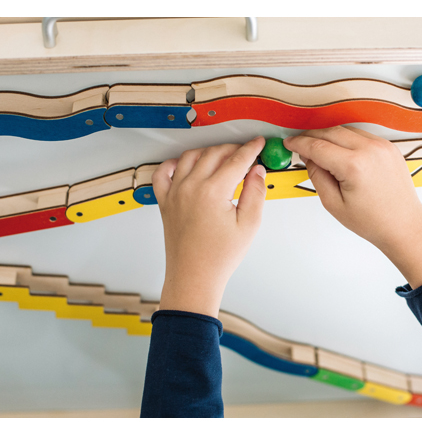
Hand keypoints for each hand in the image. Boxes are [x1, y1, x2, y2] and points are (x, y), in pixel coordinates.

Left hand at [152, 137, 266, 316]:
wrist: (194, 277)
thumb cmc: (219, 257)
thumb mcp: (249, 225)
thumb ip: (255, 193)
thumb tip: (257, 171)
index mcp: (213, 192)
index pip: (236, 160)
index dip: (251, 149)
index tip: (258, 144)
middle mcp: (190, 187)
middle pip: (214, 153)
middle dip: (233, 149)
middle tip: (246, 153)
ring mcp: (174, 193)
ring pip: (190, 157)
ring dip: (208, 152)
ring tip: (222, 158)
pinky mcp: (165, 202)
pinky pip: (163, 173)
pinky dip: (174, 164)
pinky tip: (186, 166)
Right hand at [284, 126, 421, 288]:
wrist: (403, 225)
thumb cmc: (373, 221)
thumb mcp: (333, 204)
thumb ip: (317, 176)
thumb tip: (308, 158)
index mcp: (354, 166)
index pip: (317, 146)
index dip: (299, 143)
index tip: (289, 143)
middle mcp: (370, 150)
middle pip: (331, 132)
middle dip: (312, 137)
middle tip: (300, 145)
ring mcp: (382, 146)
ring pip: (346, 130)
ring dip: (329, 136)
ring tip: (318, 150)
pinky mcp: (389, 147)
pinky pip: (361, 135)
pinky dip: (347, 139)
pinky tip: (339, 151)